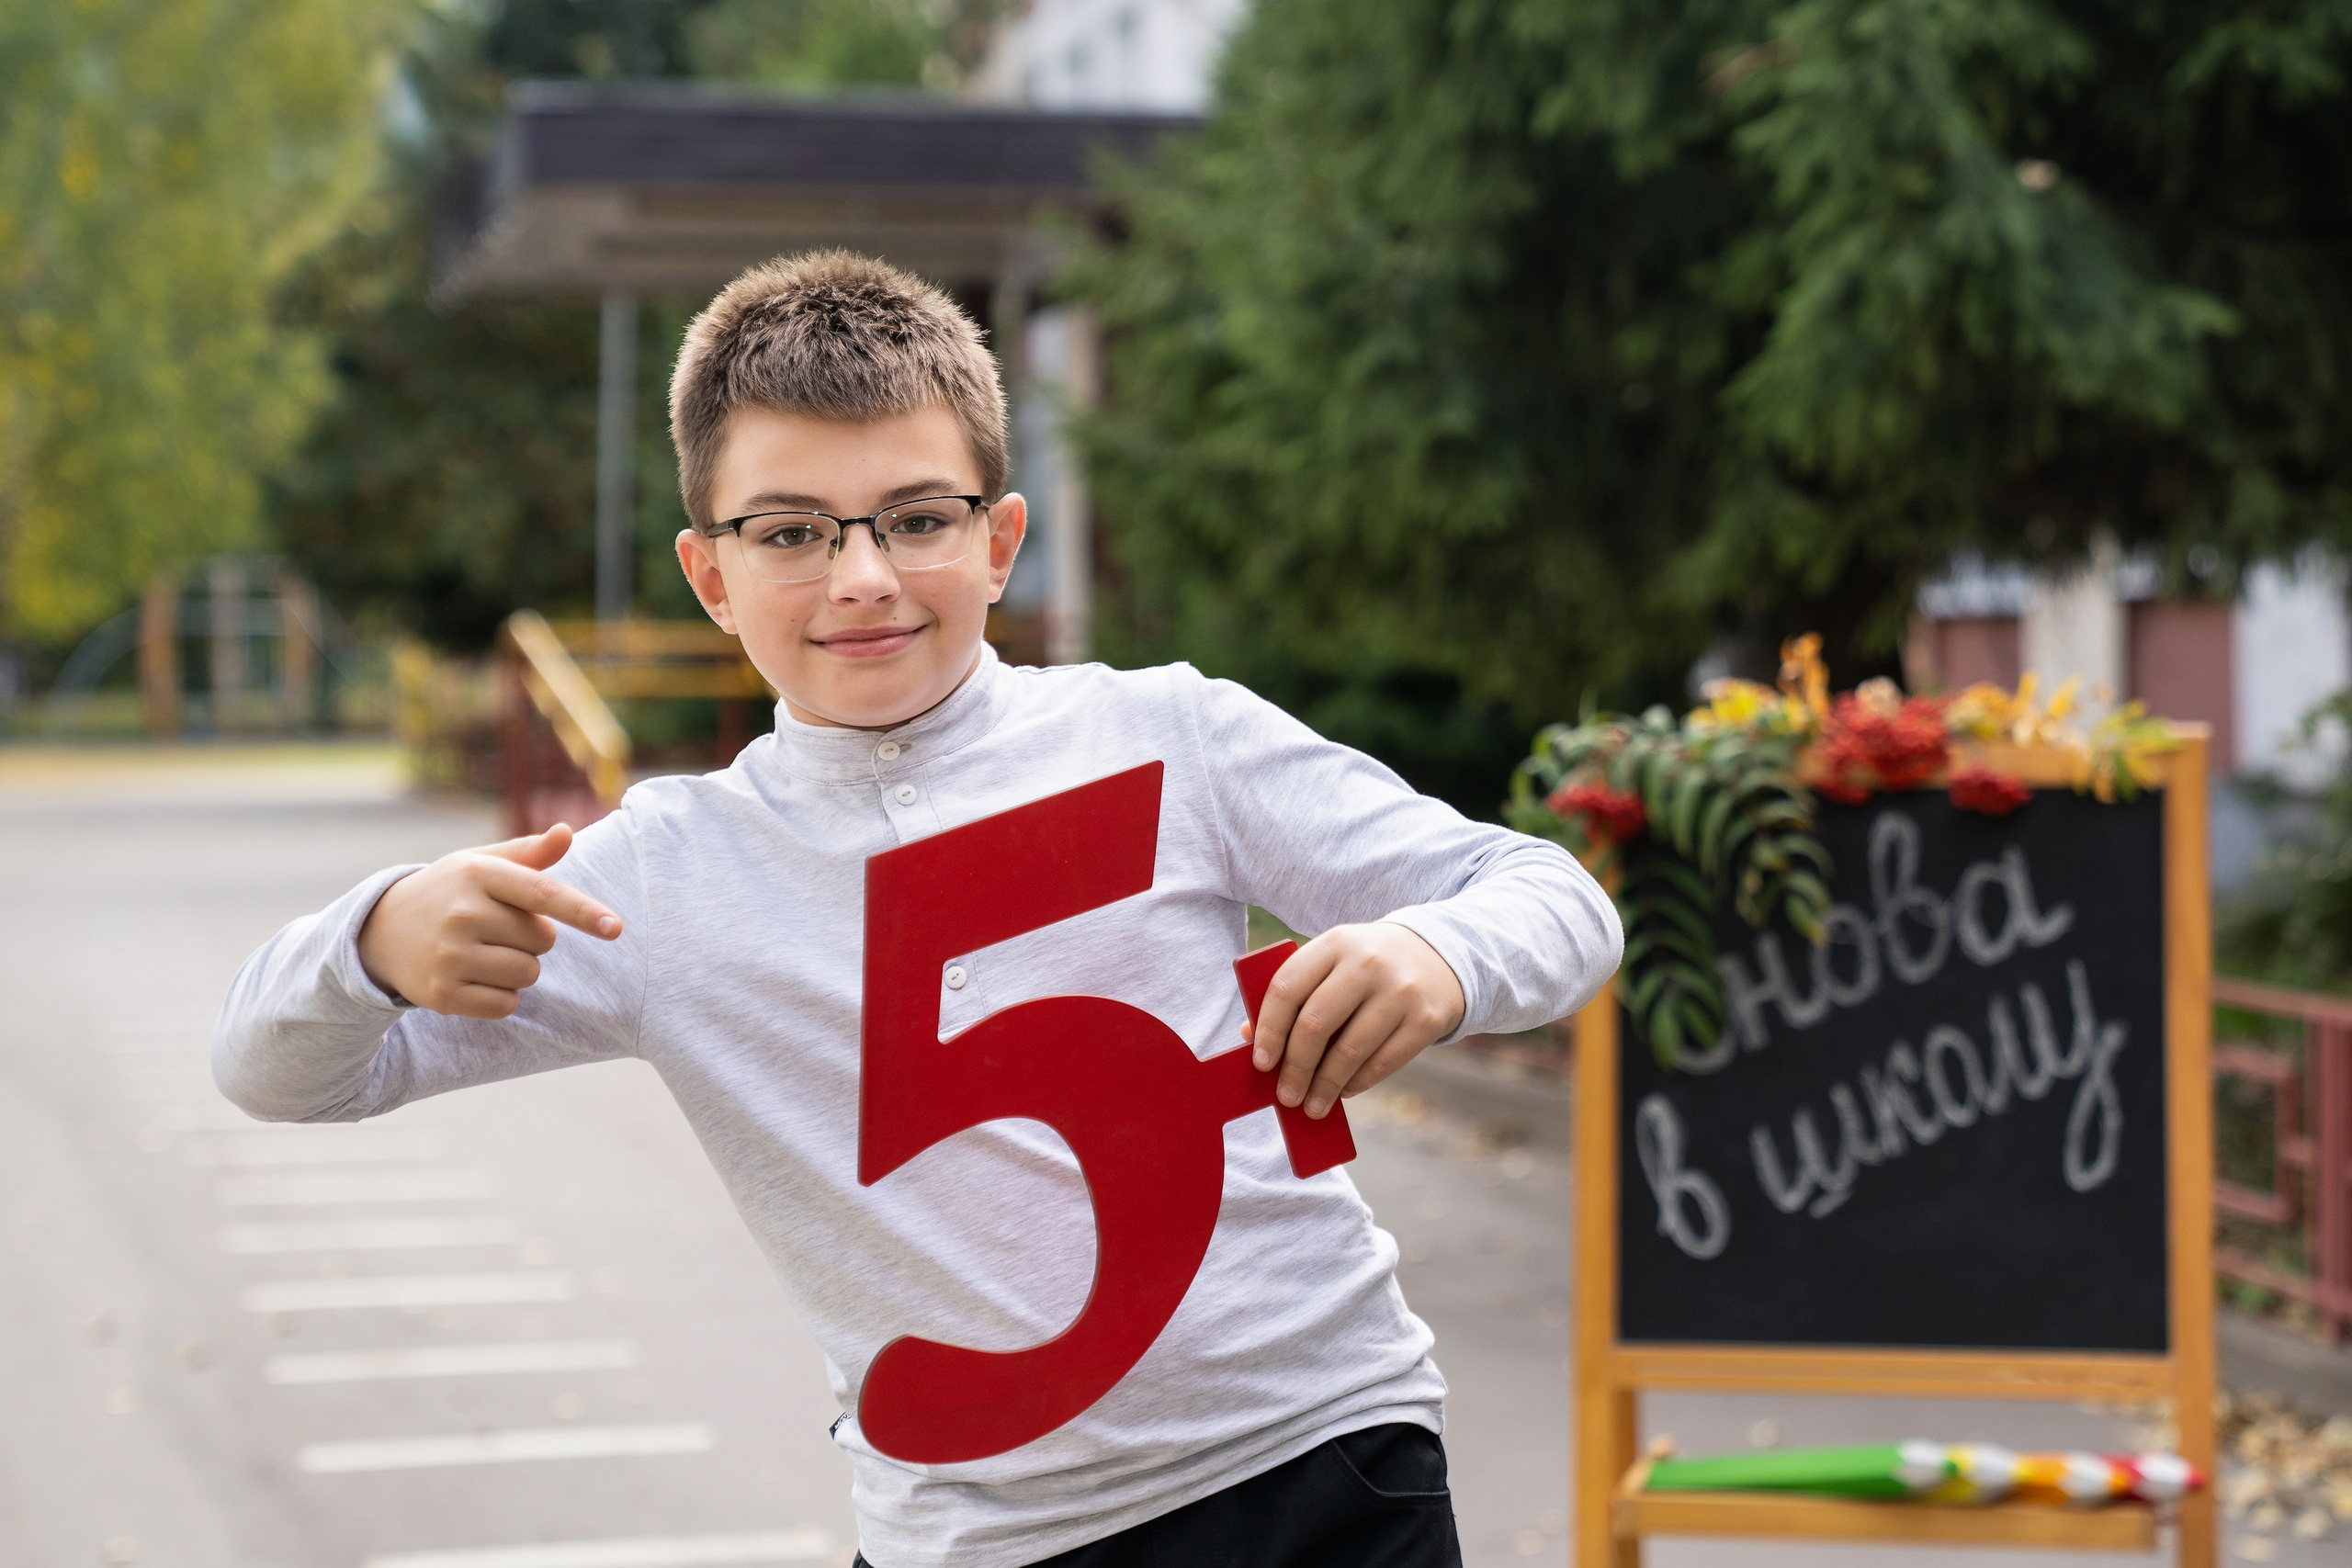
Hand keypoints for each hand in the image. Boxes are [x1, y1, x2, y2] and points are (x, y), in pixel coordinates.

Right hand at [356, 824, 621, 1018]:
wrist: (379, 931)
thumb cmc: (449, 892)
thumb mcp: (481, 864)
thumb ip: (528, 853)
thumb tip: (567, 833)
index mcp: (478, 873)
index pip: (543, 893)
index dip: (582, 911)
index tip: (615, 928)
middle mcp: (462, 913)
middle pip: (543, 941)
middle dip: (532, 938)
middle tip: (494, 928)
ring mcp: (449, 955)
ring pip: (528, 974)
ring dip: (520, 968)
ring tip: (484, 952)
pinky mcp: (442, 993)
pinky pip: (506, 1004)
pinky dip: (501, 996)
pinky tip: (473, 977)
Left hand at [1244, 922, 1464, 1118]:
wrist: (1439, 955)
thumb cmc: (1366, 966)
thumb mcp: (1332, 961)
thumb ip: (1294, 992)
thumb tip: (1250, 1036)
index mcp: (1334, 944)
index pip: (1287, 988)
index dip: (1269, 1030)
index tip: (1261, 1063)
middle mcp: (1367, 963)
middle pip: (1315, 1024)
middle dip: (1295, 1068)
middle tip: (1285, 1096)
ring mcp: (1400, 991)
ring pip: (1350, 1051)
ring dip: (1325, 1086)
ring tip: (1312, 1106)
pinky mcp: (1426, 1019)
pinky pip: (1383, 1063)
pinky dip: (1358, 1083)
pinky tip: (1345, 1090)